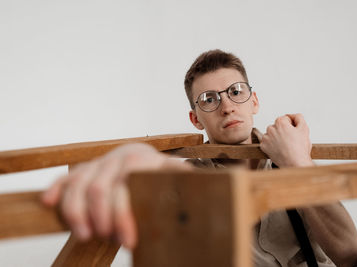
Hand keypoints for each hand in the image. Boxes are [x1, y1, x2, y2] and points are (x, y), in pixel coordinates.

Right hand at [41, 143, 191, 248]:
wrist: (140, 156)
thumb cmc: (156, 172)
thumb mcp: (172, 173)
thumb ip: (181, 177)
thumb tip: (197, 184)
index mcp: (137, 161)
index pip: (124, 186)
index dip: (123, 215)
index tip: (128, 241)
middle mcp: (113, 161)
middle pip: (98, 189)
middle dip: (101, 218)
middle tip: (106, 238)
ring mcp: (95, 164)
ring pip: (76, 184)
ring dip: (76, 212)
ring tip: (85, 235)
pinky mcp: (82, 170)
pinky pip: (64, 178)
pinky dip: (55, 190)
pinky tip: (50, 204)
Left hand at [259, 113, 312, 167]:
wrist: (294, 163)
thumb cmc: (300, 148)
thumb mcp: (304, 128)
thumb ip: (299, 117)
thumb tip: (294, 116)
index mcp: (280, 123)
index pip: (285, 118)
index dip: (291, 125)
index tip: (294, 131)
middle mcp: (271, 129)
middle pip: (277, 126)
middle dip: (283, 130)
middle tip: (291, 139)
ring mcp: (266, 138)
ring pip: (271, 134)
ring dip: (276, 137)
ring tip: (285, 144)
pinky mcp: (263, 147)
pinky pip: (267, 142)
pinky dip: (271, 144)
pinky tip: (279, 148)